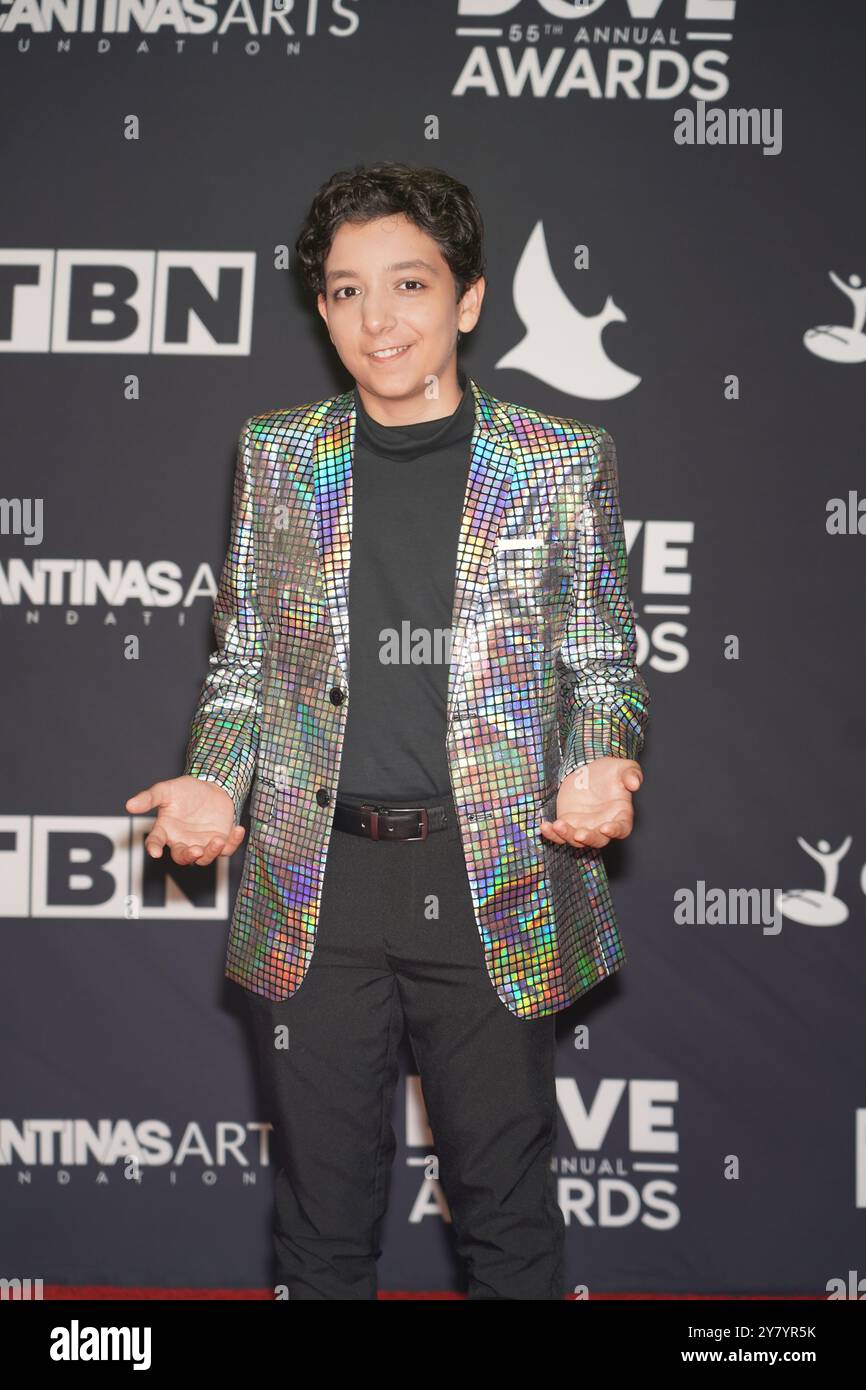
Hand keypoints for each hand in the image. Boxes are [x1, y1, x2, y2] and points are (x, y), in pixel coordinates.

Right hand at [124, 775, 245, 866]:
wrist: (211, 786)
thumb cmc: (185, 790)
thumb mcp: (166, 790)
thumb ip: (149, 798)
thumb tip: (128, 805)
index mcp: (166, 831)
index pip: (156, 843)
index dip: (154, 848)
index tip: (155, 852)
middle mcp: (182, 841)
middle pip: (182, 857)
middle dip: (189, 856)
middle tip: (196, 849)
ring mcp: (202, 843)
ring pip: (204, 858)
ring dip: (211, 852)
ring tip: (217, 840)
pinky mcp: (220, 841)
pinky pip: (227, 849)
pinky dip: (233, 842)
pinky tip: (238, 829)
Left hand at [540, 757, 643, 848]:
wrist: (588, 770)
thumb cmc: (611, 771)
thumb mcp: (625, 767)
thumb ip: (632, 774)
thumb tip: (635, 784)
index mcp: (621, 816)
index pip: (621, 829)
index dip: (615, 831)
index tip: (606, 828)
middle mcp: (603, 826)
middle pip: (598, 840)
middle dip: (589, 839)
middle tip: (580, 834)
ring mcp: (585, 827)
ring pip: (576, 840)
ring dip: (567, 835)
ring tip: (558, 825)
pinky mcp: (568, 824)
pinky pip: (559, 835)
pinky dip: (552, 835)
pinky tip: (545, 826)